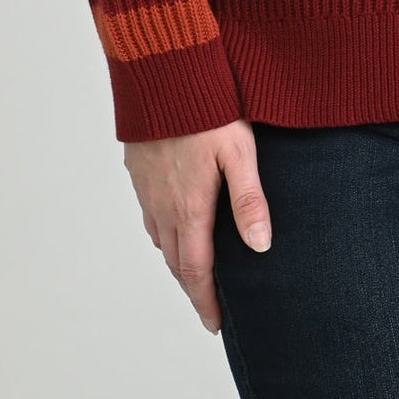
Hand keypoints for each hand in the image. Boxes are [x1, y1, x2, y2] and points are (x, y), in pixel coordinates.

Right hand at [122, 119, 272, 332]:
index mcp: (189, 208)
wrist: (162, 74)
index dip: (206, 301)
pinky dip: (162, 232)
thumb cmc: (207, 110)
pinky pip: (149, 214)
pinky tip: (173, 226)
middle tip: (208, 305)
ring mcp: (147, 189)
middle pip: (176, 261)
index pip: (196, 270)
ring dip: (177, 261)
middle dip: (192, 287)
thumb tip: (261, 247)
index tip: (215, 325)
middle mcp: (163, 206)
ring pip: (160, 239)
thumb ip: (249, 201)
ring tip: (195, 272)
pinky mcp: (138, 171)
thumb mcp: (239, 153)